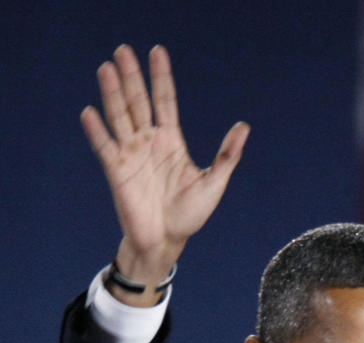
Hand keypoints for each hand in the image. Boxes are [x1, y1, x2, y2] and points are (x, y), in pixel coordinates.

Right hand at [81, 44, 248, 296]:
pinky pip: (104, 147)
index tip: (156, 52)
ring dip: (112, 94)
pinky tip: (91, 113)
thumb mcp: (214, 184)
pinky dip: (97, 131)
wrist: (166, 241)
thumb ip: (227, 156)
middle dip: (131, 76)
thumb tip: (244, 127)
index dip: (161, 77)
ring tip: (107, 69)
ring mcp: (131, 154)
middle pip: (138, 101)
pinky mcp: (116, 170)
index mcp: (171, 141)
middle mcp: (149, 142)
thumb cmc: (190, 215)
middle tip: (123, 50)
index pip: (164, 100)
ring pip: (120, 116)